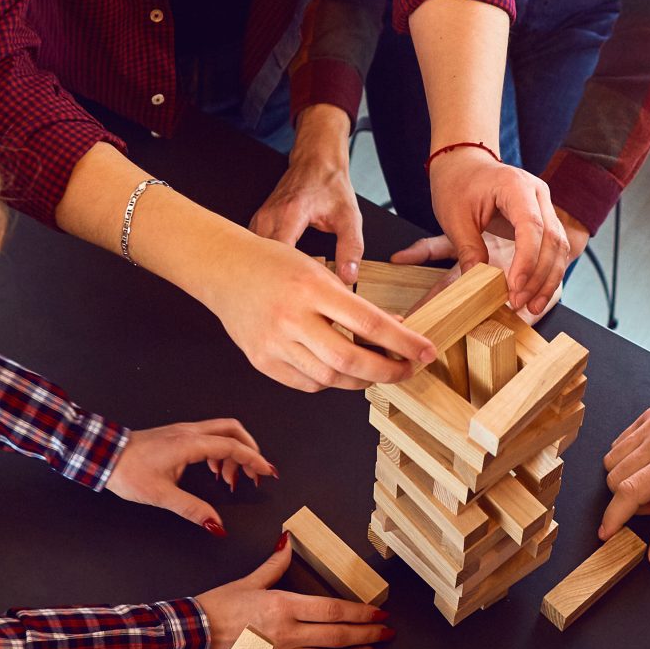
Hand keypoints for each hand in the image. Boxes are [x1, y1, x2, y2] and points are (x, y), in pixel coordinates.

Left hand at [108, 419, 273, 533]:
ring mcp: (183, 431)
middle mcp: (190, 432)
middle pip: (233, 431)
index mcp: (190, 444)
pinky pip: (208, 437)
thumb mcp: (162, 496)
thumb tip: (217, 525)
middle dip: (250, 451)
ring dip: (233, 453)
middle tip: (255, 474)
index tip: (268, 472)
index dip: (254, 460)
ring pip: (222, 432)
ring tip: (230, 480)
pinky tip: (213, 470)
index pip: (232, 447)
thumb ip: (193, 510)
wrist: (103, 455)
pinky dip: (219, 452)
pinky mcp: (177, 435)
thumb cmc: (128, 471)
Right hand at [193, 537, 391, 648]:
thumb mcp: (248, 581)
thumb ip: (275, 564)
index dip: (361, 613)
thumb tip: (287, 541)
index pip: (334, 610)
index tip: (379, 614)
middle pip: (337, 635)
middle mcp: (287, 634)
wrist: (189, 635)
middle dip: (367, 635)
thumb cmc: (216, 607)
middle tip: (387, 635)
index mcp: (285, 606)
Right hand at [205, 231, 435, 391]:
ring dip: (361, 379)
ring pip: (330, 377)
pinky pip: (306, 383)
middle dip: (387, 370)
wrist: (223, 269)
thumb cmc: (274, 264)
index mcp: (311, 289)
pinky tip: (341, 370)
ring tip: (377, 370)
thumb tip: (394, 330)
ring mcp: (274, 343)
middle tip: (408, 369)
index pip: (369, 323)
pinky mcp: (262, 361)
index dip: (403, 342)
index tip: (426, 351)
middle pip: (350, 359)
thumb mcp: (319, 272)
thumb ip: (354, 304)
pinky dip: (330, 381)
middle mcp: (291, 318)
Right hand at [250, 109, 364, 284]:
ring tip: (278, 293)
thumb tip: (348, 277)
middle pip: (262, 260)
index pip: (279, 257)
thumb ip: (351, 247)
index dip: (286, 281)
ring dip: (265, 273)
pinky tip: (273, 276)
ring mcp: (260, 219)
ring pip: (255, 256)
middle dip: (273, 283)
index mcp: (291, 214)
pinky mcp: (257, 222)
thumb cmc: (331, 186)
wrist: (316, 161)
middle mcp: (269, 216)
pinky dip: (262, 263)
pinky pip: (254, 248)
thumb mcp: (349, 216)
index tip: (297, 298)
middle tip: (288, 304)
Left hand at [426, 146, 565, 316]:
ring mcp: (545, 205)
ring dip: (548, 279)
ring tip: (532, 306)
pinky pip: (554, 249)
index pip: (532, 227)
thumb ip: (468, 249)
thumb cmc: (456, 184)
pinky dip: (547, 273)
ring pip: (559, 247)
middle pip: (552, 240)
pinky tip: (537, 294)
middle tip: (519, 303)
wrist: (464, 162)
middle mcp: (538, 194)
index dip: (527, 261)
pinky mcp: (544, 219)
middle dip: (539, 277)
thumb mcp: (454, 217)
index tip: (514, 287)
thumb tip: (477, 284)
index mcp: (516, 186)